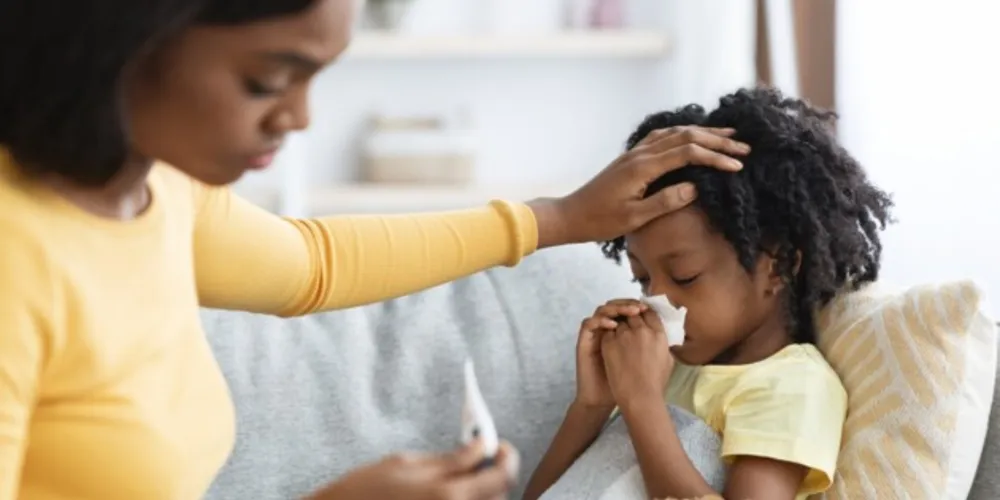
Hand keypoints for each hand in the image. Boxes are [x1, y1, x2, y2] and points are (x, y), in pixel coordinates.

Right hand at [309, 441, 518, 499]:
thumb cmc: (366, 489)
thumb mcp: (407, 463)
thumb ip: (450, 459)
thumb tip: (481, 447)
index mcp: (448, 495)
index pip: (502, 476)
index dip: (507, 457)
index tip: (500, 446)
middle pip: (498, 495)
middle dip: (494, 474)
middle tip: (478, 459)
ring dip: (480, 491)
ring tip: (456, 480)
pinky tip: (444, 494)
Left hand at [530, 126, 748, 247]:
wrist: (570, 215)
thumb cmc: (600, 221)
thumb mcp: (635, 218)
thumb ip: (665, 202)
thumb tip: (695, 188)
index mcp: (643, 167)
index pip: (687, 153)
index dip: (715, 157)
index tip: (738, 166)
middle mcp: (640, 154)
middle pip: (685, 137)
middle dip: (716, 141)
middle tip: (744, 146)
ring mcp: (634, 153)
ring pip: (674, 134)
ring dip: (702, 133)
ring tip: (727, 136)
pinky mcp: (631, 158)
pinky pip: (662, 138)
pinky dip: (683, 134)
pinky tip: (692, 137)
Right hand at [575, 299, 648, 408]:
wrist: (605, 399)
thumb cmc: (626, 383)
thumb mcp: (644, 361)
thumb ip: (651, 346)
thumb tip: (667, 334)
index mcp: (622, 332)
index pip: (628, 310)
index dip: (638, 306)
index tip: (650, 308)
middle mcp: (607, 330)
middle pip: (615, 305)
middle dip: (628, 304)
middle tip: (640, 308)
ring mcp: (595, 334)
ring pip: (602, 310)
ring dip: (616, 308)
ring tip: (630, 313)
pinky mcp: (584, 341)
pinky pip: (588, 324)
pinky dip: (600, 321)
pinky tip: (613, 326)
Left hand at [601, 310, 674, 406]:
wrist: (639, 396)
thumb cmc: (656, 383)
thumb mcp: (668, 360)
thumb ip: (662, 344)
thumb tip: (658, 337)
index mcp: (658, 334)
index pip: (650, 313)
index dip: (644, 313)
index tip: (641, 316)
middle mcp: (641, 330)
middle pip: (633, 314)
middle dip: (630, 317)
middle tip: (628, 325)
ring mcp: (624, 335)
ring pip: (619, 322)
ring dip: (619, 326)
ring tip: (619, 337)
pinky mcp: (609, 342)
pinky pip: (608, 332)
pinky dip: (609, 335)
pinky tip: (611, 344)